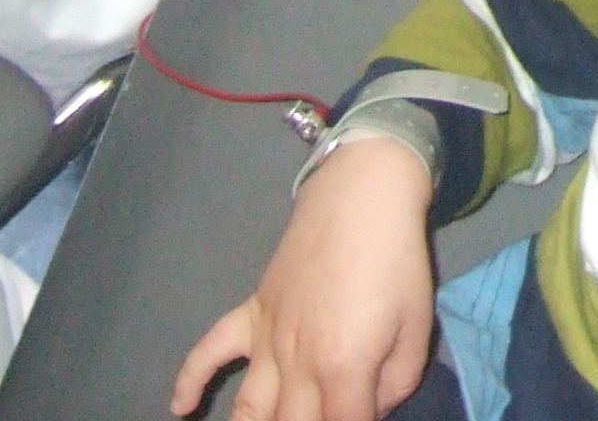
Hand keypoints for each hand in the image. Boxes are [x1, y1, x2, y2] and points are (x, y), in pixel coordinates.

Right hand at [171, 137, 437, 420]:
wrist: (362, 197)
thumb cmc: (397, 262)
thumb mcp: (417, 326)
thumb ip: (397, 382)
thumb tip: (371, 409)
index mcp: (342, 367)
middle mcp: (296, 363)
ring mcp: (266, 338)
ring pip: (247, 407)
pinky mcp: (251, 312)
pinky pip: (208, 350)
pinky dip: (189, 381)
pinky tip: (181, 407)